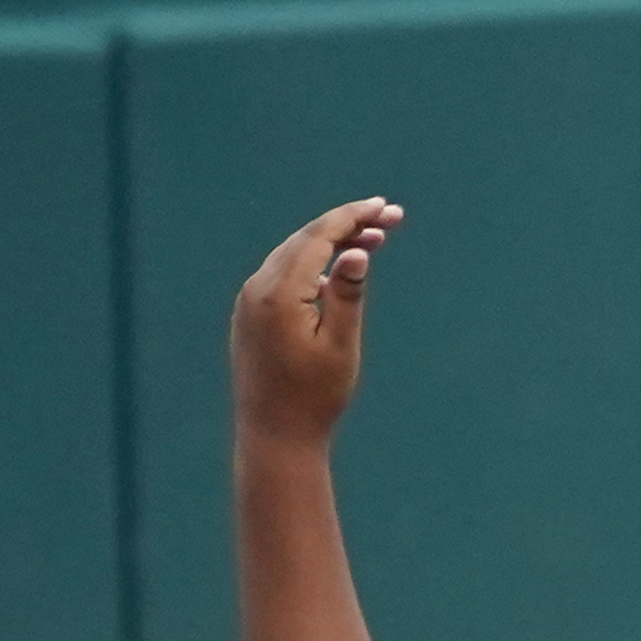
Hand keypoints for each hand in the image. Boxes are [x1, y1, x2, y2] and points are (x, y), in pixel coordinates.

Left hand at [233, 198, 401, 456]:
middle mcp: (258, 288)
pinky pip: (283, 273)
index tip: (386, 208)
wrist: (274, 432)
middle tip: (389, 218)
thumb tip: (357, 251)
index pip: (318, 237)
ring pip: (293, 254)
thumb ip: (347, 294)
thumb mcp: (340, 345)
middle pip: (305, 239)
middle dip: (347, 225)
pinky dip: (312, 263)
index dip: (353, 218)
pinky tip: (337, 267)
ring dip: (331, 243)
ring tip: (372, 239)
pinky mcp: (251, 313)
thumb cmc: (314, 396)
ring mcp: (250, 300)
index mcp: (280, 292)